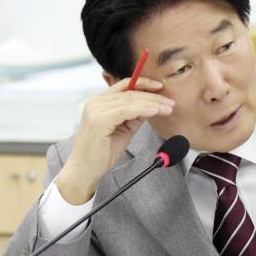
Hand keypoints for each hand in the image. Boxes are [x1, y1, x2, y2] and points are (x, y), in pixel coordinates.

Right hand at [55, 77, 173, 203]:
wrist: (85, 171)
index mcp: (99, 102)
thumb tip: (150, 107)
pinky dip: (143, 109)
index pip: (124, 85)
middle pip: (129, 92)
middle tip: (170, 102)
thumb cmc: (101, 153)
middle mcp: (95, 103)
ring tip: (167, 108)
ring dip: (152, 103)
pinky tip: (155, 111)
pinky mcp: (99, 120)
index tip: (160, 87)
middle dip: (153, 96)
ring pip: (130, 100)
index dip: (143, 83)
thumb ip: (133, 117)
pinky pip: (126, 110)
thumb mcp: (123, 130)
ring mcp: (95, 110)